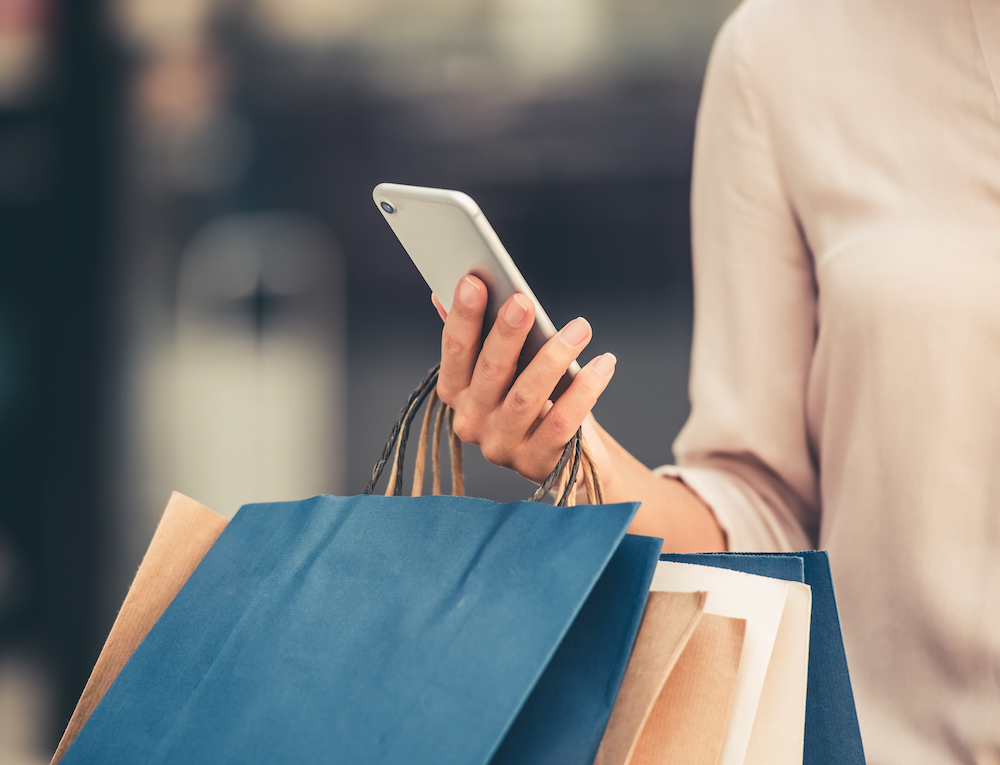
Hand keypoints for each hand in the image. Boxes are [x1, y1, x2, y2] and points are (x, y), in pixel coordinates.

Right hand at [434, 276, 616, 483]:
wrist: (567, 453)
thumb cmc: (534, 394)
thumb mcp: (505, 365)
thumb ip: (477, 333)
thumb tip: (443, 292)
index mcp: (456, 392)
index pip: (455, 350)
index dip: (462, 316)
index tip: (474, 281)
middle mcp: (471, 422)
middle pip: (490, 371)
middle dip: (506, 333)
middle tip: (524, 301)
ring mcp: (502, 447)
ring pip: (526, 398)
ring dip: (553, 358)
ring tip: (580, 328)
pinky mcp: (537, 463)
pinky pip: (562, 423)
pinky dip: (584, 391)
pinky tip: (603, 364)